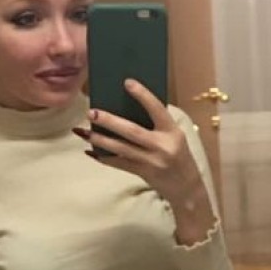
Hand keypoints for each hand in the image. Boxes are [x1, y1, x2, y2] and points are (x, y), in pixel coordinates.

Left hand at [83, 79, 203, 206]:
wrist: (187, 187)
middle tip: (92, 112)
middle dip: (109, 121)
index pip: (157, 109)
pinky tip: (90, 151)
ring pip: (121, 148)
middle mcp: (162, 145)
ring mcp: (152, 161)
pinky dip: (104, 157)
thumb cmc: (178, 155)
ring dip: (100, 139)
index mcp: (172, 131)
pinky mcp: (143, 173)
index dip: (142, 95)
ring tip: (83, 132)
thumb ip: (157, 124)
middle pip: (132, 131)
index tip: (127, 82)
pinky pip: (119, 164)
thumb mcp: (174, 137)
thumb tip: (125, 110)